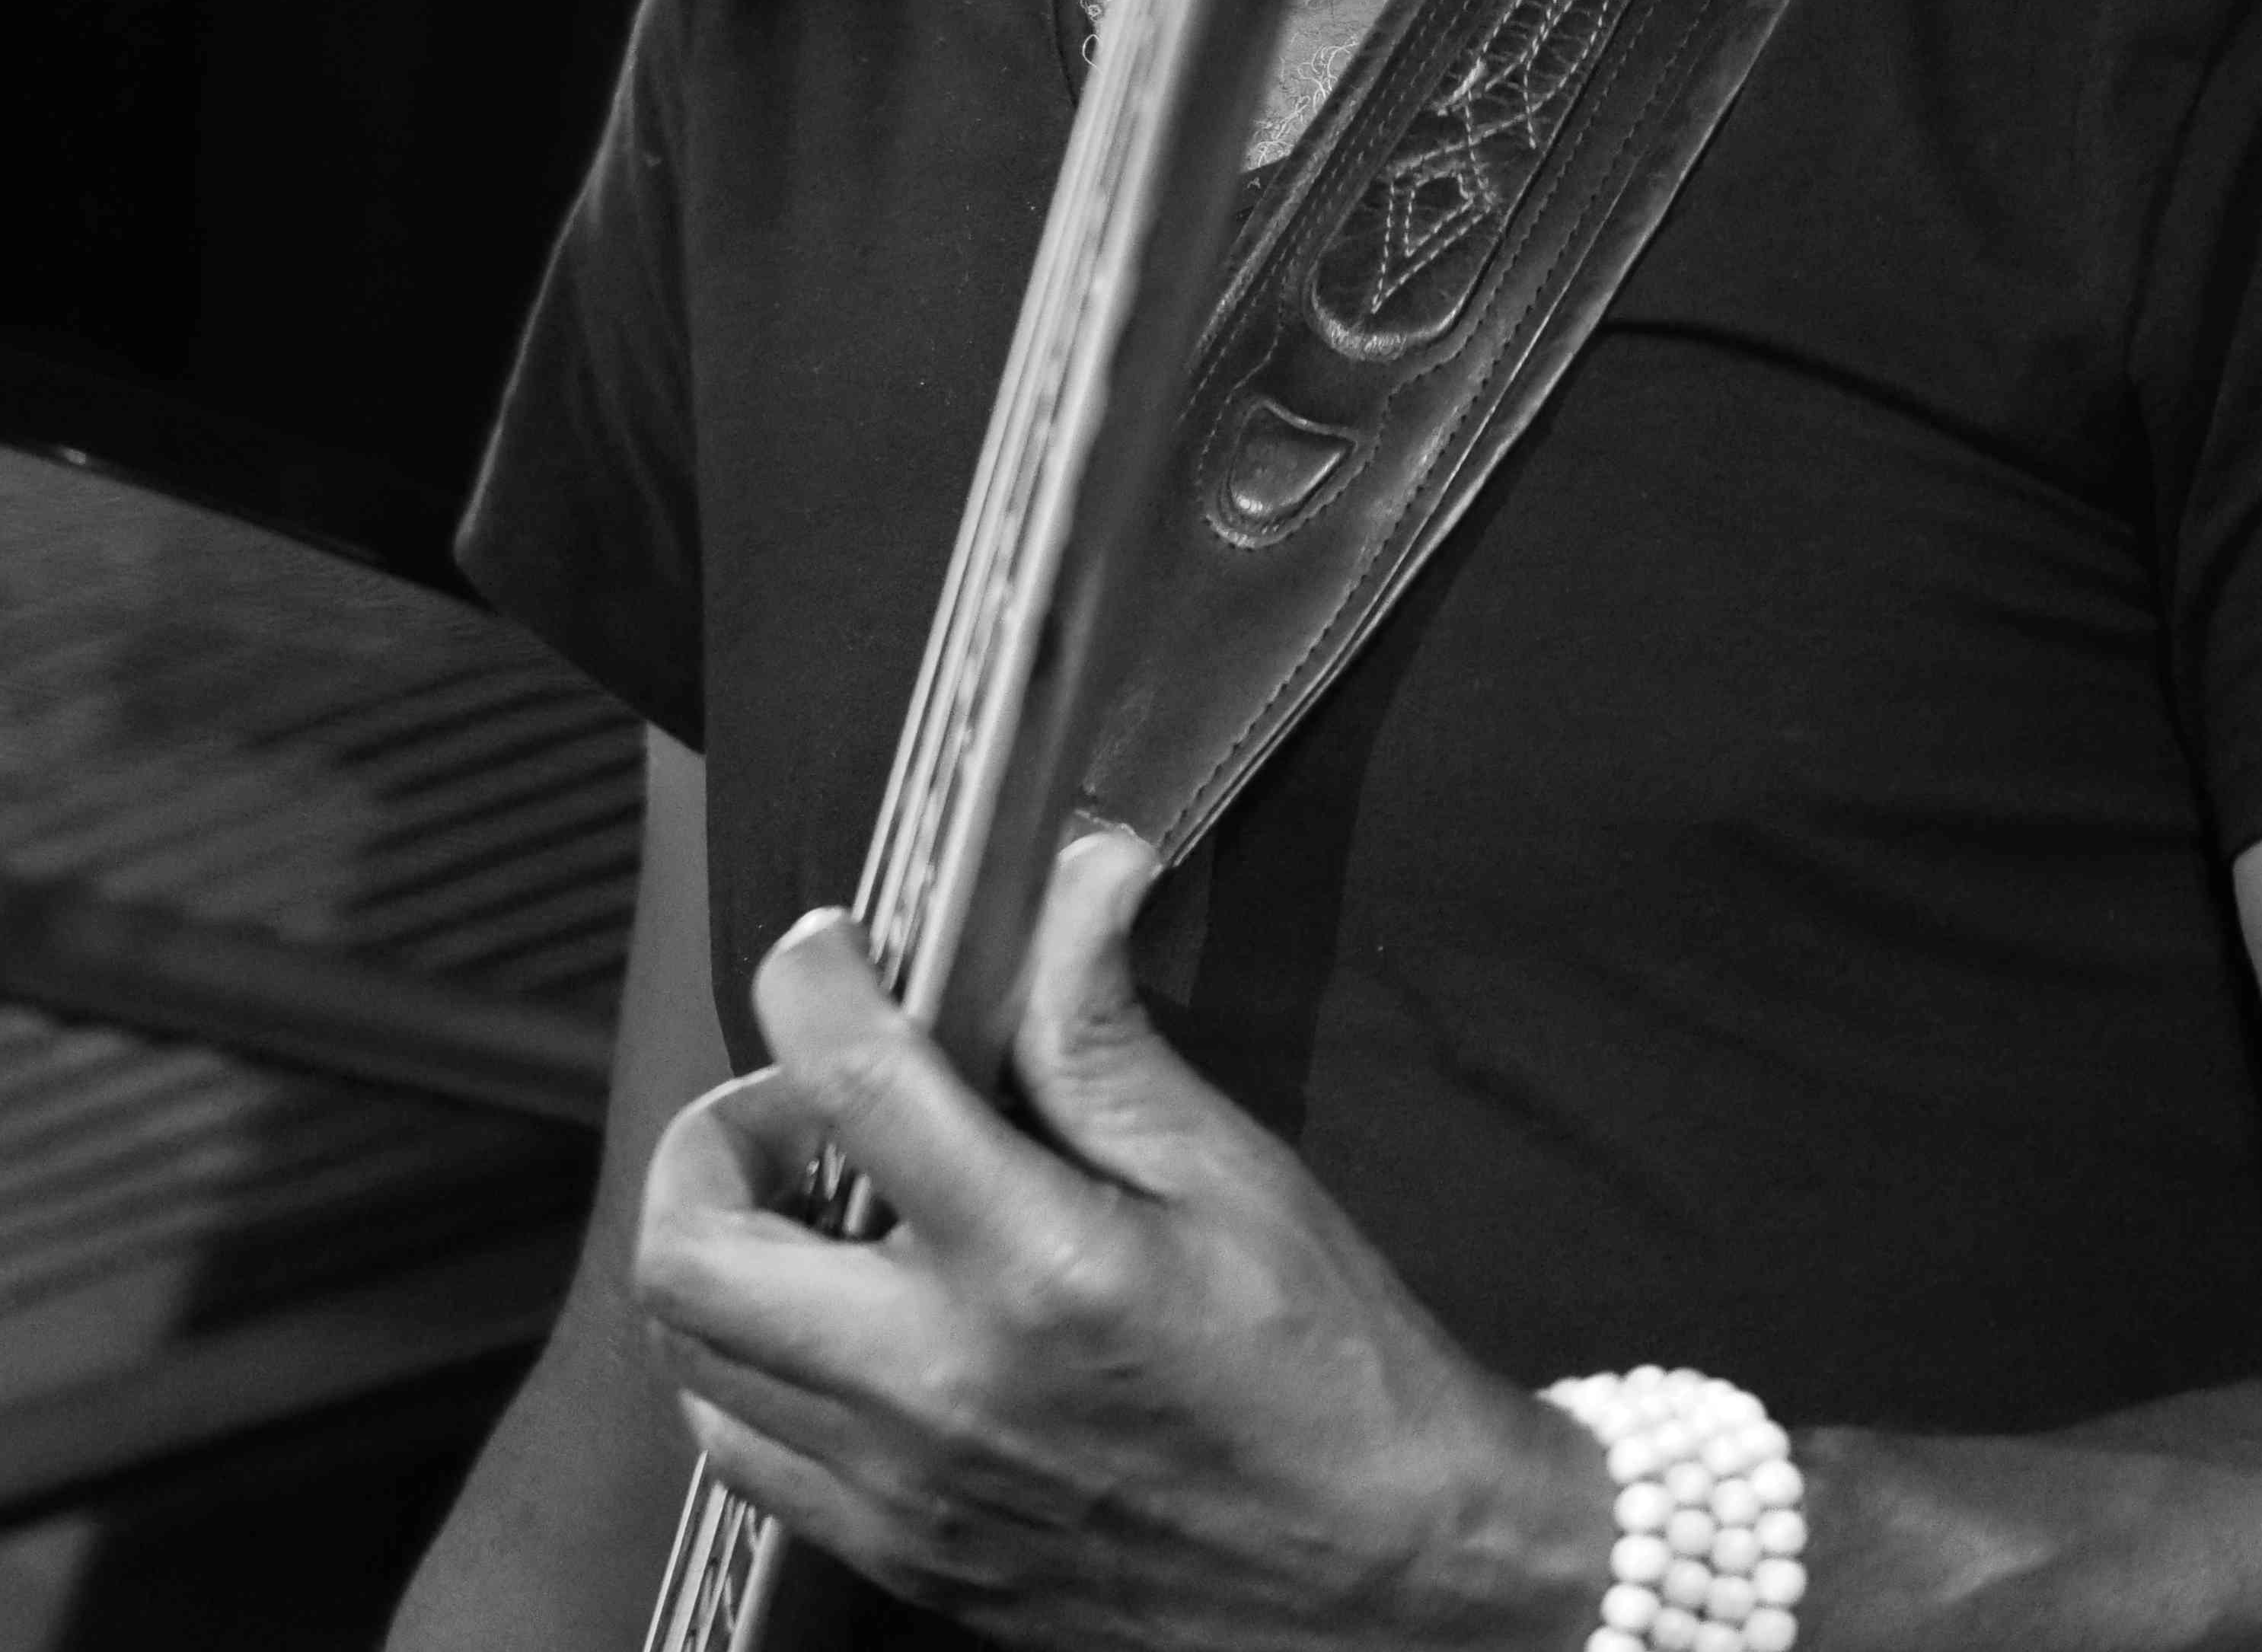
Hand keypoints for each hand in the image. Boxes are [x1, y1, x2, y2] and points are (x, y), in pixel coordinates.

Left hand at [632, 826, 1613, 1650]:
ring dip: (720, 1249)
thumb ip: (1104, 1024)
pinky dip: (746, 1361)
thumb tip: (1077, 866)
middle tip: (806, 1095)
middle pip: (693, 1249)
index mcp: (1034, 1267)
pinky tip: (838, 1314)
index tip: (829, 946)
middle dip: (718, 1133)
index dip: (811, 977)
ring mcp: (901, 1494)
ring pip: (689, 1358)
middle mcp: (936, 1391)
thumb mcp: (1232, 1167)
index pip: (848, 1082)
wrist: (1388, 1585)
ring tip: (816, 1202)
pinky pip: (741, 1453)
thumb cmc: (1328, 1366)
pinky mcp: (899, 1561)